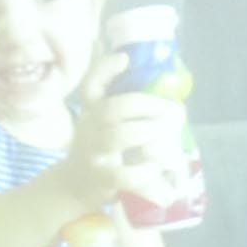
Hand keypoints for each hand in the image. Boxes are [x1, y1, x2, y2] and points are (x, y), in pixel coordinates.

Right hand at [64, 71, 185, 200]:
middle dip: (145, 104)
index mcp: (91, 112)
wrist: (74, 186)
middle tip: (169, 110)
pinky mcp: (101, 179)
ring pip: (117, 136)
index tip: (125, 59)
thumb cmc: (100, 150)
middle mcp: (88, 129)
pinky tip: (155, 167)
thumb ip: (127, 112)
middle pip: (111, 108)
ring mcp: (92, 154)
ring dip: (146, 131)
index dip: (105, 70)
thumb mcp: (103, 126)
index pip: (91, 86)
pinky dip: (144, 170)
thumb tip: (172, 103)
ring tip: (163, 134)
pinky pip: (123, 174)